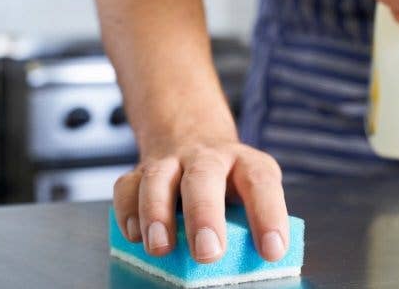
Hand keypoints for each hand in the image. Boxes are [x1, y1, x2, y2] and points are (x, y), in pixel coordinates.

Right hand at [112, 141, 287, 263]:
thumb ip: (248, 221)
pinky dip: (127, 212)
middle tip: (208, 253)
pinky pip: (126, 186)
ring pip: (158, 179)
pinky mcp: (140, 170)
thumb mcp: (250, 191)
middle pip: (203, 177)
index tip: (272, 250)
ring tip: (161, 247)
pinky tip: (135, 236)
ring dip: (156, 214)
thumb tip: (250, 264)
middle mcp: (208, 157)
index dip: (268, 214)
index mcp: (245, 162)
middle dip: (204, 215)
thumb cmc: (228, 179)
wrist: (192, 134)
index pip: (261, 182)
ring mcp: (171, 161)